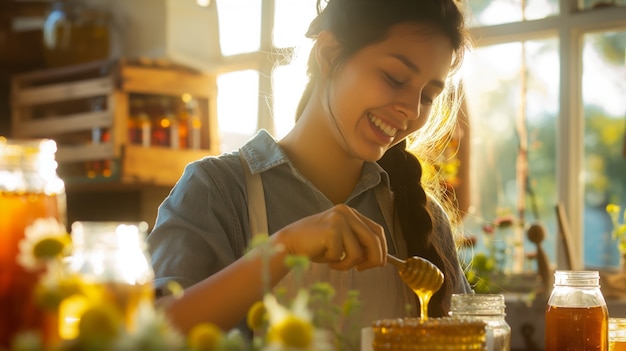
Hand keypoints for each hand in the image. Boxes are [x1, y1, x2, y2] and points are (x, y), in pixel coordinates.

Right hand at [270, 204, 386, 270]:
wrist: (290, 244)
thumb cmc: (316, 246)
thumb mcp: (342, 242)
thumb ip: (358, 244)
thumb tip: (381, 259)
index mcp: (350, 212)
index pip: (377, 230)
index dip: (382, 248)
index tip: (379, 263)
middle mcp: (346, 212)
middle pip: (373, 239)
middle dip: (373, 259)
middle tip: (361, 270)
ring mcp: (339, 220)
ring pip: (359, 251)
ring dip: (349, 264)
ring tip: (335, 263)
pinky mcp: (331, 230)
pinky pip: (343, 255)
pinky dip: (337, 263)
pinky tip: (326, 259)